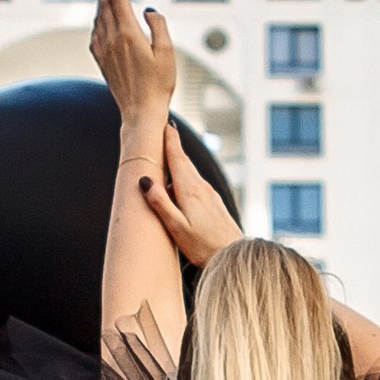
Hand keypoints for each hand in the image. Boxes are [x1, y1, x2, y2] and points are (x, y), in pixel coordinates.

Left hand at [90, 0, 175, 142]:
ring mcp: (103, 51)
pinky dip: (99, 18)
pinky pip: (95, 32)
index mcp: (128, 34)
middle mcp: (111, 40)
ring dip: (103, 1)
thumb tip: (149, 10)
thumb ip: (159, 26)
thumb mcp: (167, 53)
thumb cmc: (158, 85)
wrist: (140, 113)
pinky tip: (103, 19)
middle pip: (105, 4)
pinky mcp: (101, 61)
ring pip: (98, 17)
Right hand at [139, 123, 237, 266]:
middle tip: (165, 131)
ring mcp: (210, 195)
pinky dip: (185, 179)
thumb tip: (145, 180)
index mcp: (190, 190)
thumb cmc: (202, 246)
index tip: (165, 123)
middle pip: (184, 162)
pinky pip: (196, 185)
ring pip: (190, 174)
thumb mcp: (176, 226)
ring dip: (179, 163)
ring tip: (167, 157)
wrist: (234, 256)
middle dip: (173, 147)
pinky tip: (180, 189)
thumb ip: (160, 203)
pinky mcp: (214, 204)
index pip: (177, 158)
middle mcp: (201, 188)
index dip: (170, 140)